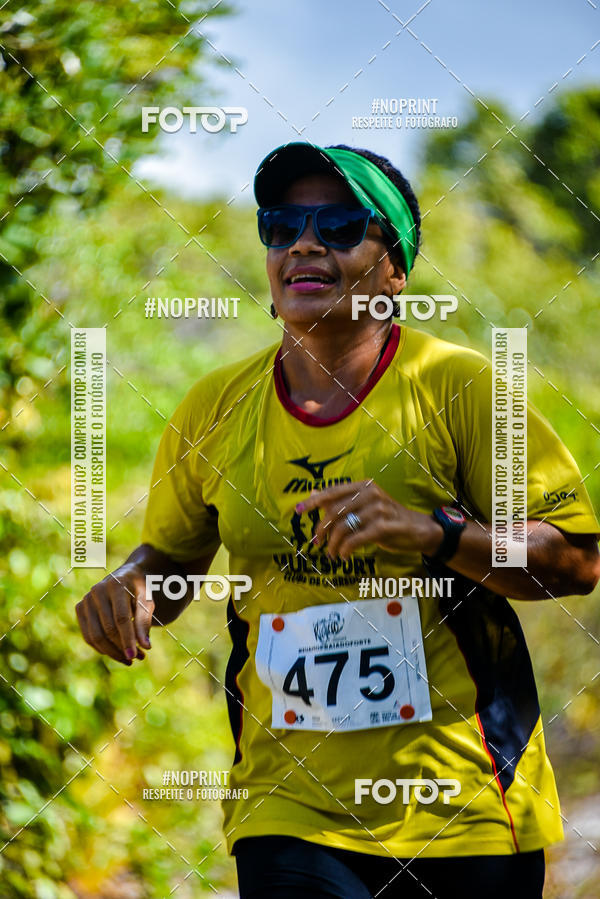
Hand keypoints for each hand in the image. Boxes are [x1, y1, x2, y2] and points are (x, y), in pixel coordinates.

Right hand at [76, 562, 153, 665]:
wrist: (126, 576)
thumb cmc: (139, 590)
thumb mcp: (147, 602)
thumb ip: (144, 622)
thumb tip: (145, 647)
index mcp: (117, 585)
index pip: (121, 618)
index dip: (127, 639)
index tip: (134, 656)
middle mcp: (98, 591)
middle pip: (108, 629)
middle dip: (122, 647)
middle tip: (139, 658)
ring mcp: (86, 599)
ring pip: (95, 635)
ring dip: (112, 652)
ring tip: (129, 659)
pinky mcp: (80, 608)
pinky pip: (88, 635)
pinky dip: (101, 648)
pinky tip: (116, 652)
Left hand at [296, 480, 442, 560]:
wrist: (419, 530)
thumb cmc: (387, 518)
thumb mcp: (364, 506)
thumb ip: (340, 500)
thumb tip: (314, 494)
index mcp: (363, 486)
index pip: (332, 492)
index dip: (313, 502)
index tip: (298, 511)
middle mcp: (370, 493)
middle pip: (334, 511)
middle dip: (321, 529)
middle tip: (317, 543)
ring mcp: (378, 509)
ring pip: (343, 528)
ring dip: (332, 544)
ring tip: (331, 554)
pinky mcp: (384, 527)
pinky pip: (355, 539)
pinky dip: (345, 550)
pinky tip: (344, 556)